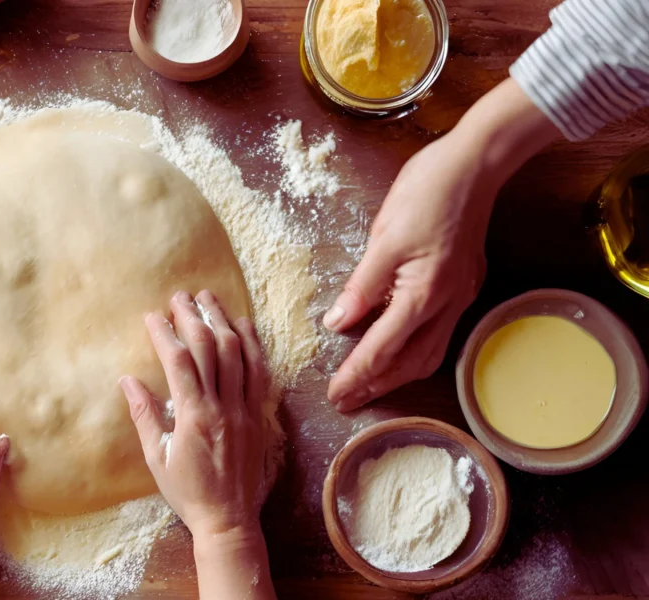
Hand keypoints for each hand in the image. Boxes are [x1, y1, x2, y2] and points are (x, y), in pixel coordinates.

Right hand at [121, 290, 275, 599]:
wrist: (228, 519)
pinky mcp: (259, 415)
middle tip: (180, 296)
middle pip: (210, 348)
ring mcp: (245, 409)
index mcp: (193, 417)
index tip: (151, 316)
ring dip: (223, 321)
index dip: (165, 333)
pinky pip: (260, 372)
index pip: (179, 362)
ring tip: (209, 298)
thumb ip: (144, 416)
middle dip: (193, 317)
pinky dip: (253, 344)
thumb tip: (127, 380)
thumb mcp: (156, 458)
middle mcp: (222, 407)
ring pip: (238, 354)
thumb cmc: (187, 492)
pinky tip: (244, 325)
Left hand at [324, 78, 559, 411]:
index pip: (383, 348)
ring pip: (428, 353)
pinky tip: (397, 349)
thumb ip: (362, 286)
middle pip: (410, 363)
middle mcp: (447, 303)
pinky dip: (414, 351)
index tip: (335, 394)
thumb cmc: (428, 191)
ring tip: (368, 386)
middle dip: (377, 385)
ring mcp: (459, 296)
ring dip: (397, 374)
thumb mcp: (383, 237)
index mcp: (424, 294)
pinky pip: (438, 333)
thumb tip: (338, 324)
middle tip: (346, 401)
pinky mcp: (463, 285)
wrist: (476, 164)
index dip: (356, 374)